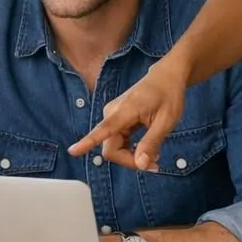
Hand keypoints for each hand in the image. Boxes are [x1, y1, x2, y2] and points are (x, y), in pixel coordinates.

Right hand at [67, 59, 189, 170]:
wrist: (166, 77)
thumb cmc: (169, 95)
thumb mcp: (166, 121)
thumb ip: (151, 142)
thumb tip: (140, 165)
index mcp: (124, 111)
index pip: (103, 130)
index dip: (87, 142)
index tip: (72, 151)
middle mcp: (112, 113)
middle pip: (111, 149)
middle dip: (130, 160)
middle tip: (154, 164)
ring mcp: (112, 117)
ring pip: (114, 148)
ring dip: (132, 156)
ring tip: (154, 156)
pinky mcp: (115, 121)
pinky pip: (118, 142)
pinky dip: (131, 150)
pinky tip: (146, 149)